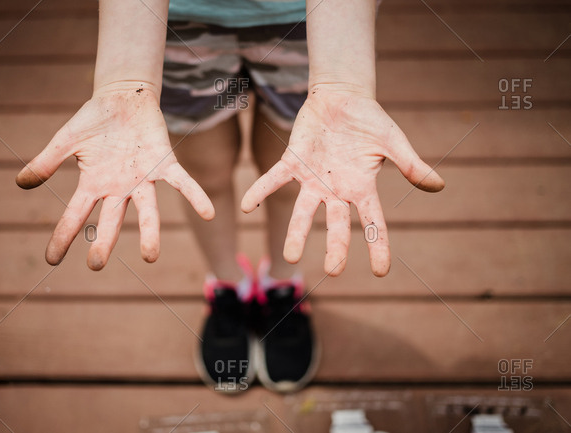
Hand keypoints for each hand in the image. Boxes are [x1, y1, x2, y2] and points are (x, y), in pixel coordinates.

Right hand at [16, 83, 213, 269]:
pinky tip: (209, 213)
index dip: (63, 237)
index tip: (52, 260)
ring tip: (150, 256)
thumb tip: (20, 183)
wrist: (123, 97)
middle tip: (96, 264)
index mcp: (94, 184)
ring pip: (147, 211)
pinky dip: (195, 196)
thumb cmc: (94, 120)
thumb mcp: (66, 140)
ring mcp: (143, 178)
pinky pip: (183, 182)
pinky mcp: (165, 163)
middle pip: (111, 221)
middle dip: (104, 242)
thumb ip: (46, 162)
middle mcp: (119, 188)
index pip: (75, 216)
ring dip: (149, 232)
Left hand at [242, 85, 443, 276]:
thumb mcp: (393, 142)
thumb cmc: (370, 120)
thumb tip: (439, 187)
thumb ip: (411, 165)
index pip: (373, 224)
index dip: (377, 246)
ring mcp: (313, 178)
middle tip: (332, 271)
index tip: (382, 272)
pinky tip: (246, 206)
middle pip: (335, 224)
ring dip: (296, 232)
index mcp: (362, 188)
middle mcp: (336, 190)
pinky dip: (260, 190)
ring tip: (288, 256)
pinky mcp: (293, 162)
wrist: (342, 97)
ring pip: (302, 210)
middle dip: (334, 247)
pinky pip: (274, 179)